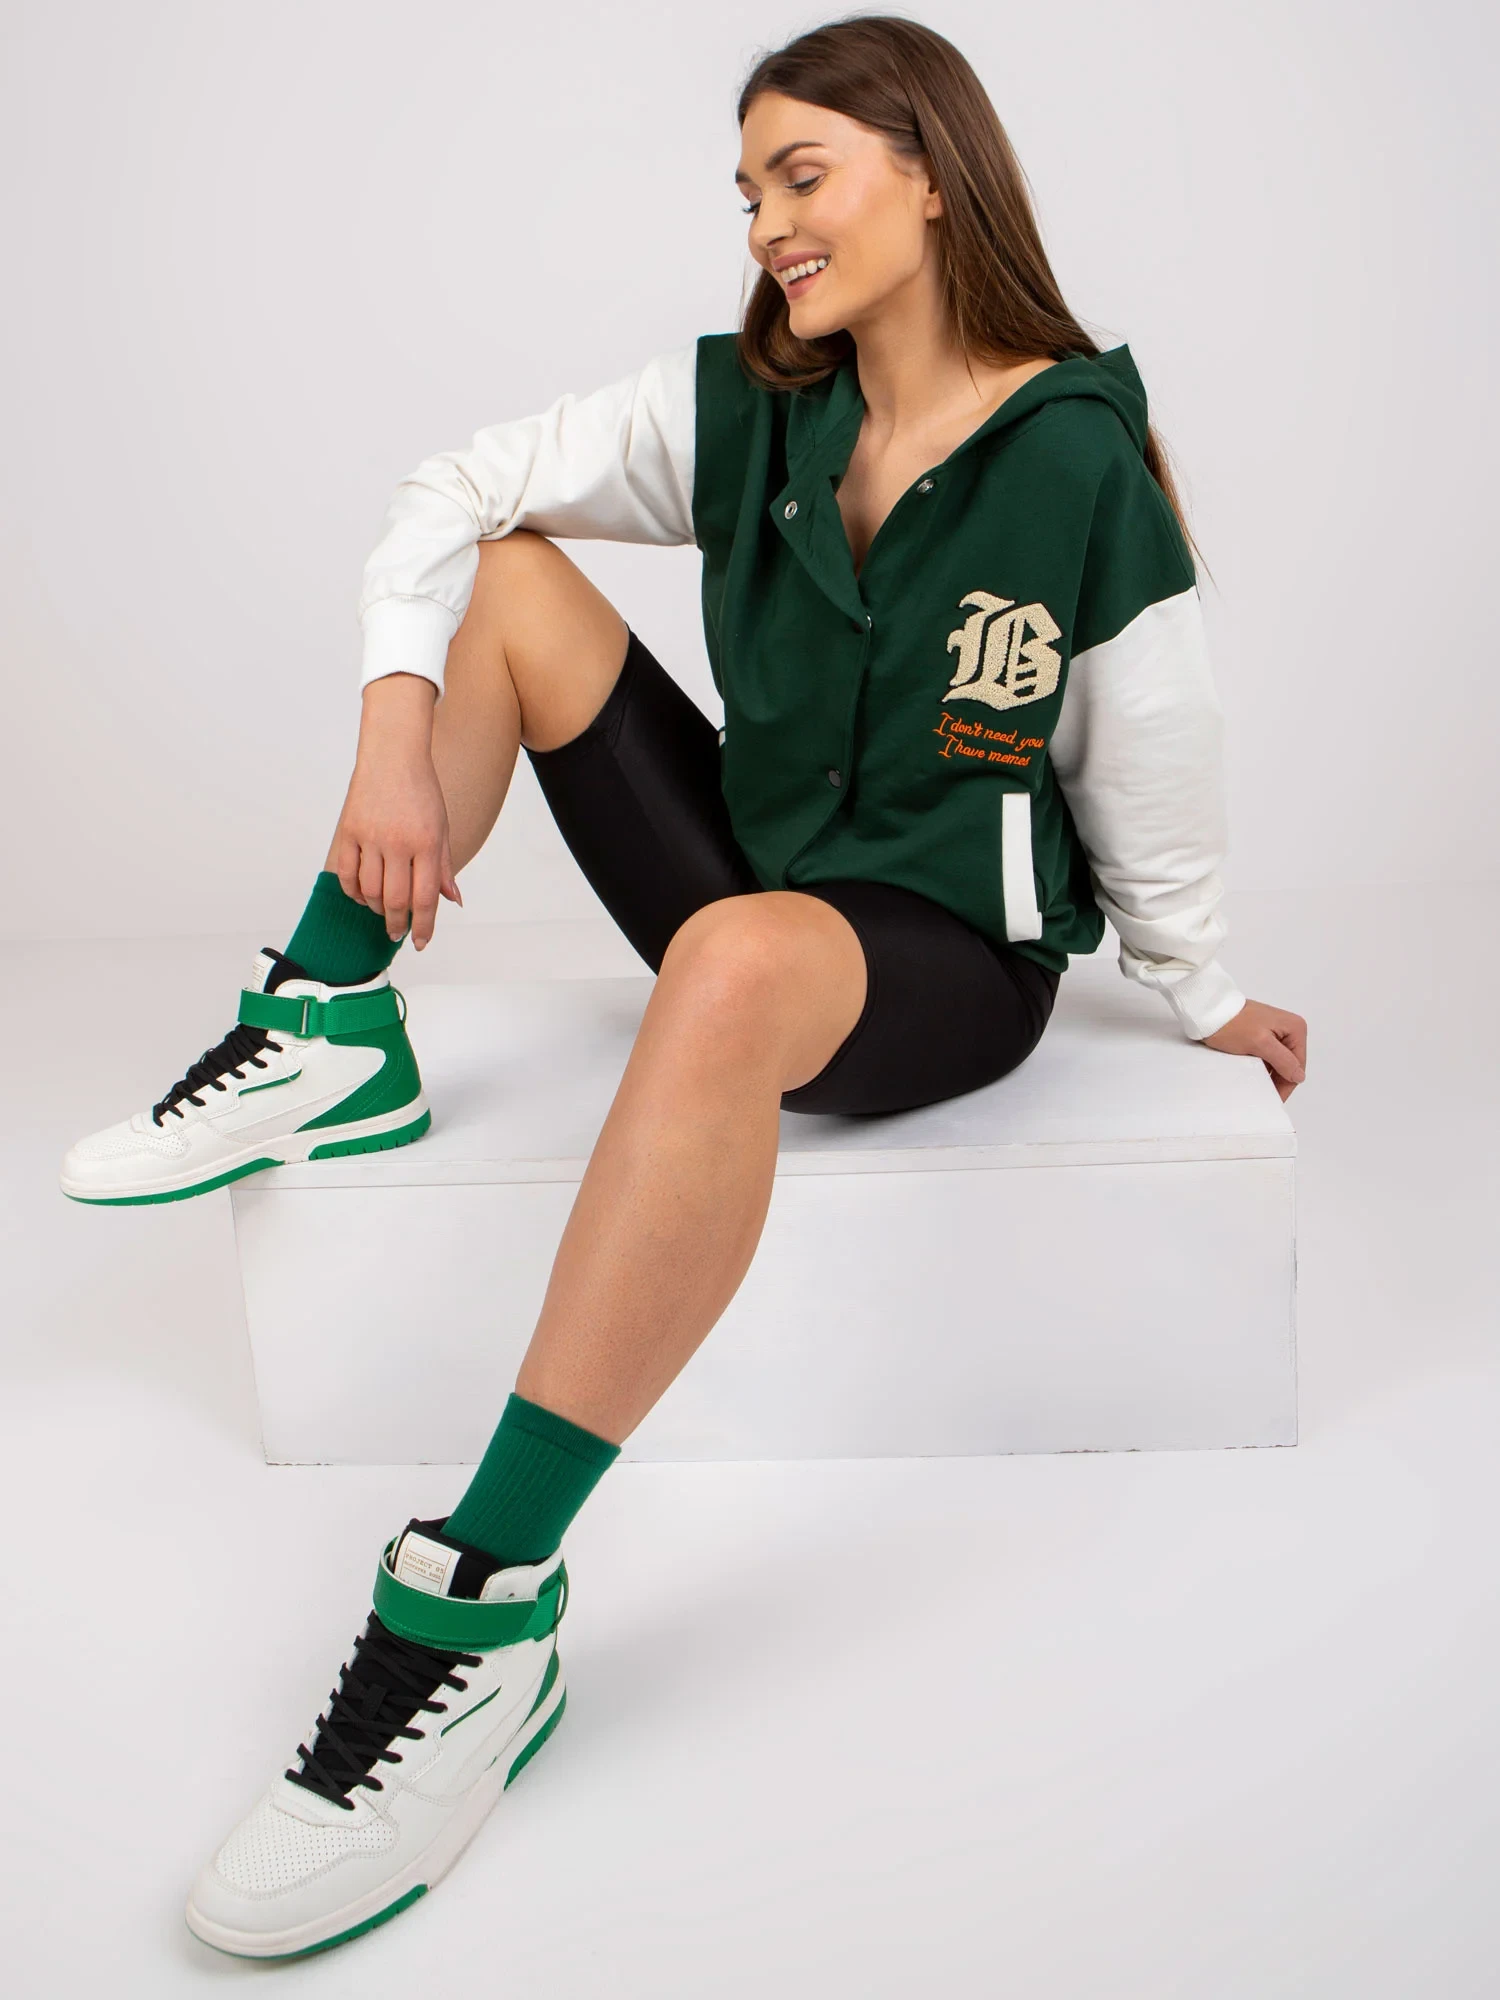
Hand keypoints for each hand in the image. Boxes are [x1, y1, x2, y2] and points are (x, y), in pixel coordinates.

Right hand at [327, 674, 460, 950]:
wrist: (393, 755)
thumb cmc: (422, 792)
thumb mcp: (443, 828)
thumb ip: (444, 867)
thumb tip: (452, 901)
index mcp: (427, 843)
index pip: (426, 897)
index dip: (424, 926)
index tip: (421, 943)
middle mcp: (398, 842)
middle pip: (395, 900)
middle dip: (397, 924)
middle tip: (397, 933)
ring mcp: (370, 836)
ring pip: (369, 890)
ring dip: (376, 908)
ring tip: (382, 911)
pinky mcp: (348, 830)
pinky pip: (346, 872)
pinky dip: (353, 891)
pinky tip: (362, 895)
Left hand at [1201, 999, 1306, 1100]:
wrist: (1207, 1012)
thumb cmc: (1232, 1025)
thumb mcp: (1260, 1044)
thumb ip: (1283, 1060)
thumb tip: (1299, 1076)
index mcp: (1295, 1028)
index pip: (1298, 1064)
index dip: (1287, 1083)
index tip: (1275, 1099)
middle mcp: (1289, 1028)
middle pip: (1290, 1063)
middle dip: (1279, 1079)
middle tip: (1265, 1096)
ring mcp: (1275, 1031)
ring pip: (1278, 1061)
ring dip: (1269, 1074)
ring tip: (1258, 1088)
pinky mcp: (1262, 1034)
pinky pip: (1268, 1056)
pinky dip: (1262, 1066)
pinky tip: (1253, 1076)